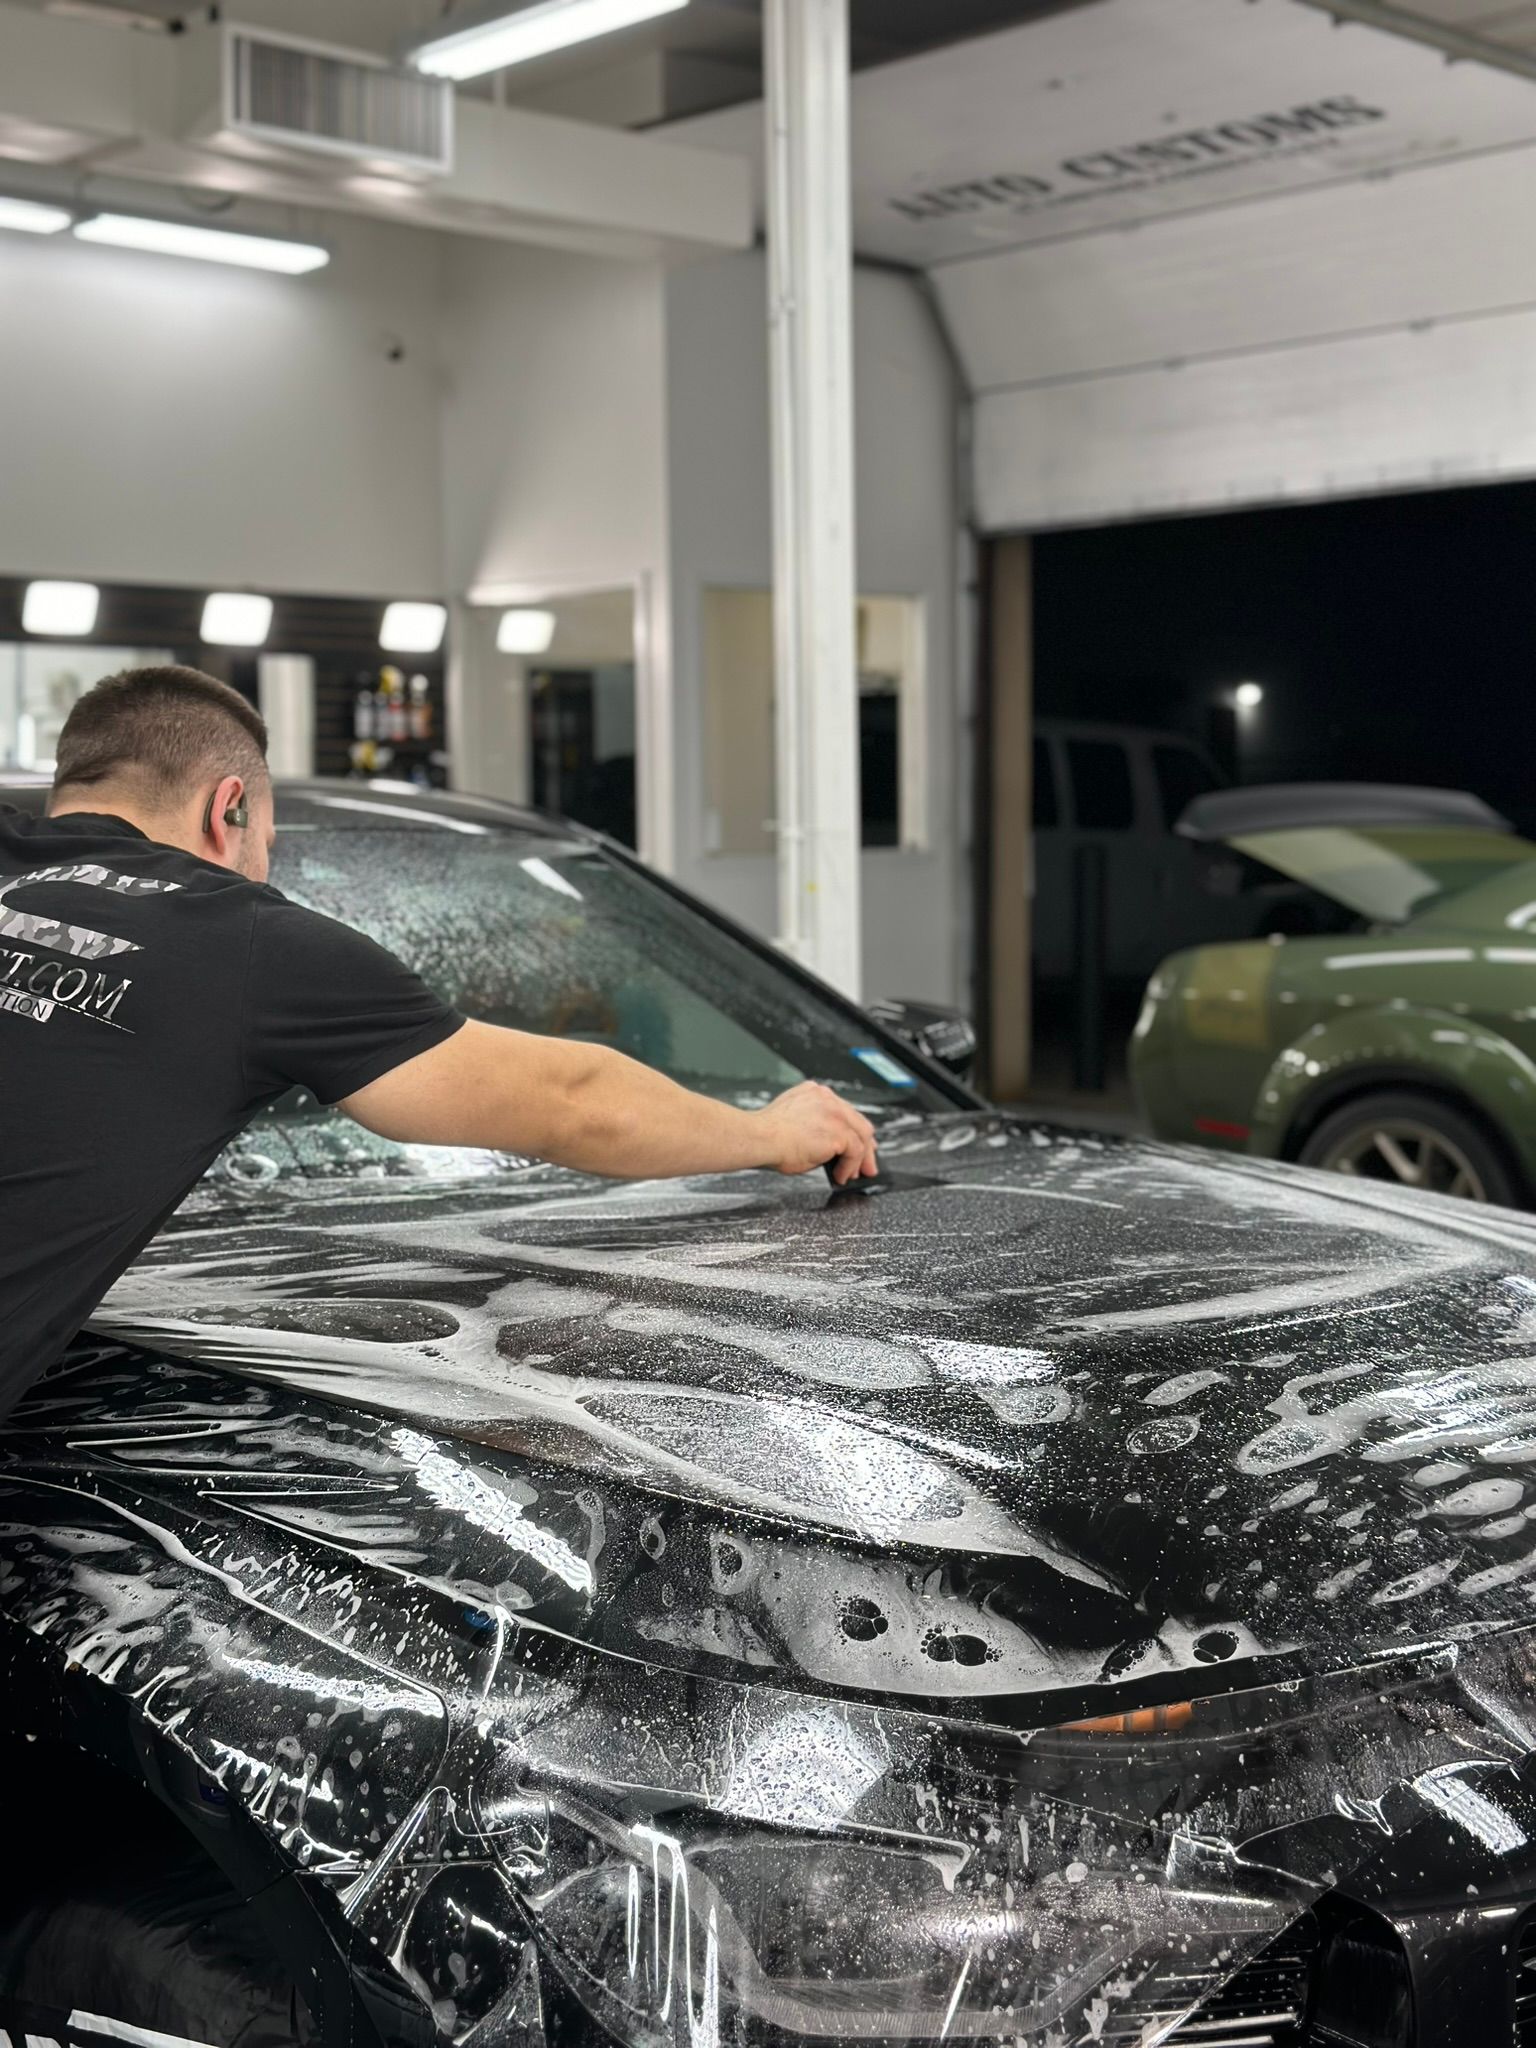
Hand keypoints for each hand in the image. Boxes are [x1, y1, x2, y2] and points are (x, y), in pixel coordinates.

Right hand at [755, 1081, 877, 1183]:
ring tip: (853, 1174)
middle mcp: (827, 1098)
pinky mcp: (839, 1131)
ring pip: (861, 1136)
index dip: (853, 1130)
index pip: (844, 1111)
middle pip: (858, 1122)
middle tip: (866, 1165)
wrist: (760, 1138)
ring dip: (859, 1159)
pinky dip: (850, 1166)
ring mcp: (835, 1112)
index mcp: (814, 1093)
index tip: (859, 1144)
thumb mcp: (794, 1123)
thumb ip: (814, 1128)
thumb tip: (828, 1151)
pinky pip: (855, 1151)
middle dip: (865, 1146)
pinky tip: (840, 1175)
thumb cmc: (767, 1135)